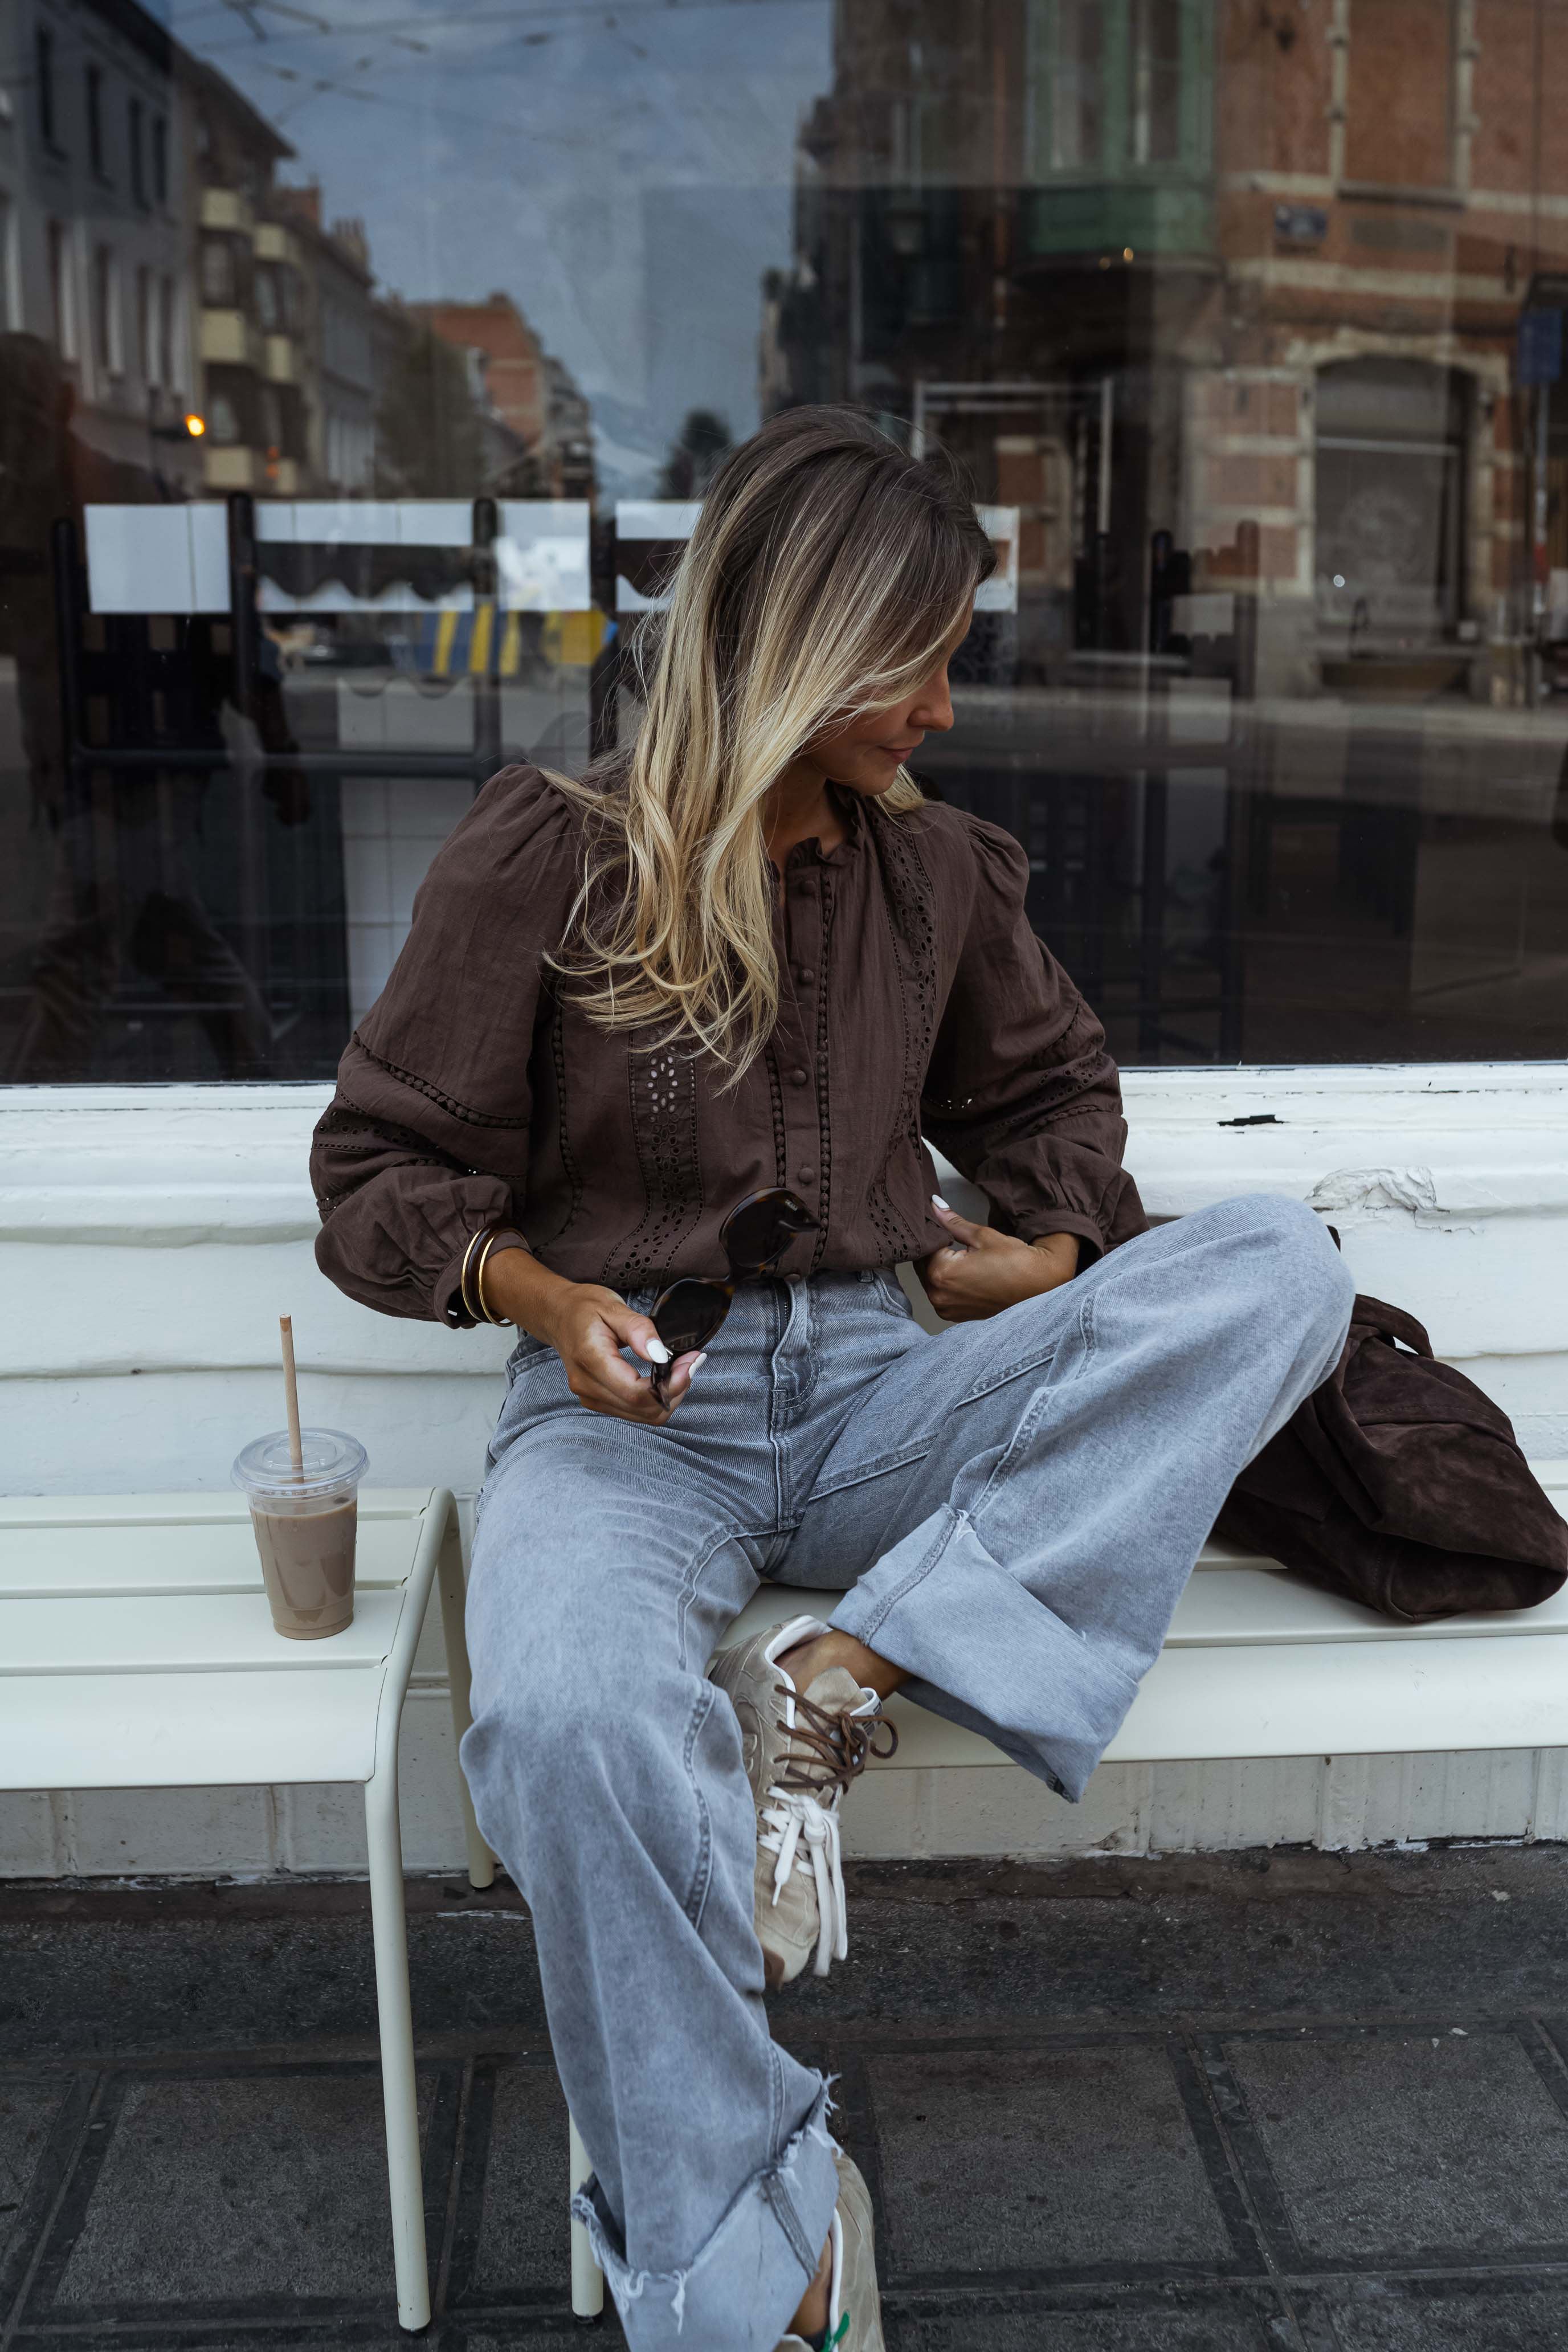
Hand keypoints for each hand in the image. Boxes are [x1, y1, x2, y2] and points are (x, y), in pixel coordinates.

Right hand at [483, 1251, 700, 1424]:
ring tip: (682, 1368)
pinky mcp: (598, 1401)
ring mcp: (591, 1397)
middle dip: (675, 1390)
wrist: (559, 1316)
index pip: (636, 1392)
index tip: (691, 1362)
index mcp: (590, 1360)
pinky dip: (656, 1398)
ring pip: (643, 1416)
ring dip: (668, 1396)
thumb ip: (638, 1330)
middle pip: (643, 1409)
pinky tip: (665, 1378)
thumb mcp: (613, 1307)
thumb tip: (660, 1355)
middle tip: (692, 1362)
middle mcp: (587, 1386)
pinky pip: (635, 1411)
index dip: (670, 1384)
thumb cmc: (584, 1308)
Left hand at [917, 1196, 1080, 1323]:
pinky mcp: (957, 1317)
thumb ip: (951, 1222)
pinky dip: (947, 1284)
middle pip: (923, 1267)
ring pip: (931, 1282)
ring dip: (939, 1268)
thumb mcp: (981, 1235)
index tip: (942, 1227)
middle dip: (933, 1253)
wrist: (1041, 1285)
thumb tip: (934, 1205)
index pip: (923, 1248)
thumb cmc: (1014, 1260)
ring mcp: (947, 1310)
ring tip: (961, 1257)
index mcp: (941, 1274)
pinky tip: (964, 1274)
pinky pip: (942, 1295)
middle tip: (952, 1241)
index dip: (933, 1235)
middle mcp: (939, 1296)